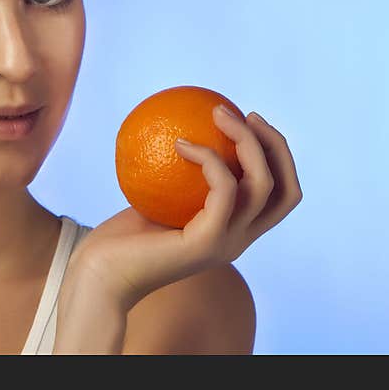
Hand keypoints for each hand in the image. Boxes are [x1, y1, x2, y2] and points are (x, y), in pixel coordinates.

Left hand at [69, 107, 302, 311]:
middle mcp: (240, 239)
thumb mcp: (157, 197)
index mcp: (235, 231)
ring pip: (262, 183)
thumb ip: (177, 174)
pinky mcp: (207, 241)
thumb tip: (180, 126)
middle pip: (286, 189)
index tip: (250, 121)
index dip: (278, 156)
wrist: (103, 276)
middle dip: (275, 145)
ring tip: (219, 114)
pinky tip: (180, 143)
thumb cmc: (122, 237)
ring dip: (245, 140)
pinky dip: (209, 158)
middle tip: (246, 114)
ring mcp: (228, 242)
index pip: (280, 195)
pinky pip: (223, 188)